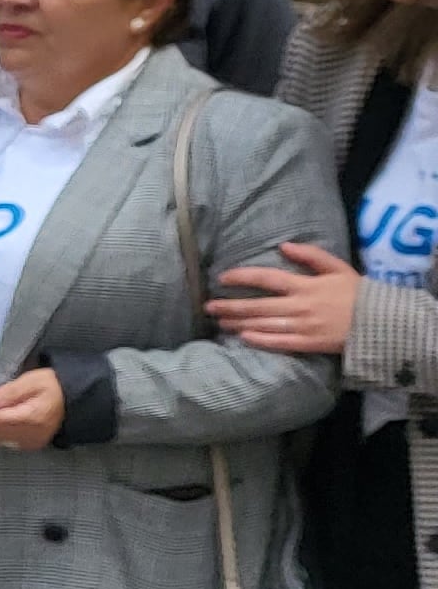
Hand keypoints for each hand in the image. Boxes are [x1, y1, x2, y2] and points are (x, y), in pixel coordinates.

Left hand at [0, 367, 66, 451]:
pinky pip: (8, 442)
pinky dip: (1, 431)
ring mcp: (32, 442)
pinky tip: (4, 420)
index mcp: (32, 417)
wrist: (73, 399)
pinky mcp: (32, 445)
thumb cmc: (52, 386)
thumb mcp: (31, 380)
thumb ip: (8, 392)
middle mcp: (31, 434)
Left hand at [210, 239, 363, 356]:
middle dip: (230, 305)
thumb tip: (284, 245)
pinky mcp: (308, 344)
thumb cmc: (357, 293)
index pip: (266, 278)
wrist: (380, 322)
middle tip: (208, 306)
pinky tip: (242, 337)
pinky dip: (259, 340)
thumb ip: (311, 255)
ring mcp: (302, 326)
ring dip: (238, 323)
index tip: (223, 278)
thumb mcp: (337, 268)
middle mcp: (300, 306)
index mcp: (305, 285)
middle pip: (257, 305)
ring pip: (262, 324)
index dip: (242, 277)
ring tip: (219, 321)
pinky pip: (278, 343)